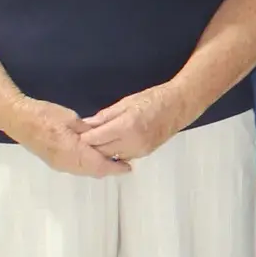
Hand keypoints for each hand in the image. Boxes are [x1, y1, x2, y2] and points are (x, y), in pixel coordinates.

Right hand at [5, 98, 128, 176]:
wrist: (18, 119)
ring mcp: (59, 165)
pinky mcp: (54, 162)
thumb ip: (88, 129)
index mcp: (73, 152)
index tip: (129, 167)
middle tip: (123, 163)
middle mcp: (67, 163)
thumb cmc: (45, 116)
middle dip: (109, 169)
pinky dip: (88, 165)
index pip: (99, 165)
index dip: (115, 168)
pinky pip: (76, 168)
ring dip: (98, 168)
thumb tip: (101, 136)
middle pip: (93, 171)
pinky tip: (93, 157)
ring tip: (112, 160)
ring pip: (84, 171)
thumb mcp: (71, 118)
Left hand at [76, 84, 192, 164]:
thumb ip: (104, 116)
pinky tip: (112, 143)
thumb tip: (86, 125)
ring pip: (111, 157)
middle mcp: (132, 142)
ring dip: (102, 151)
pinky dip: (114, 152)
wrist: (179, 106)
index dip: (83, 137)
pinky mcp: (144, 154)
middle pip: (100, 152)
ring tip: (97, 141)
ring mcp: (139, 150)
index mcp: (125, 126)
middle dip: (90, 146)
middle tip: (82, 138)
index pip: (95, 139)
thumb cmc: (153, 99)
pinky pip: (123, 156)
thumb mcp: (125, 103)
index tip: (76, 134)